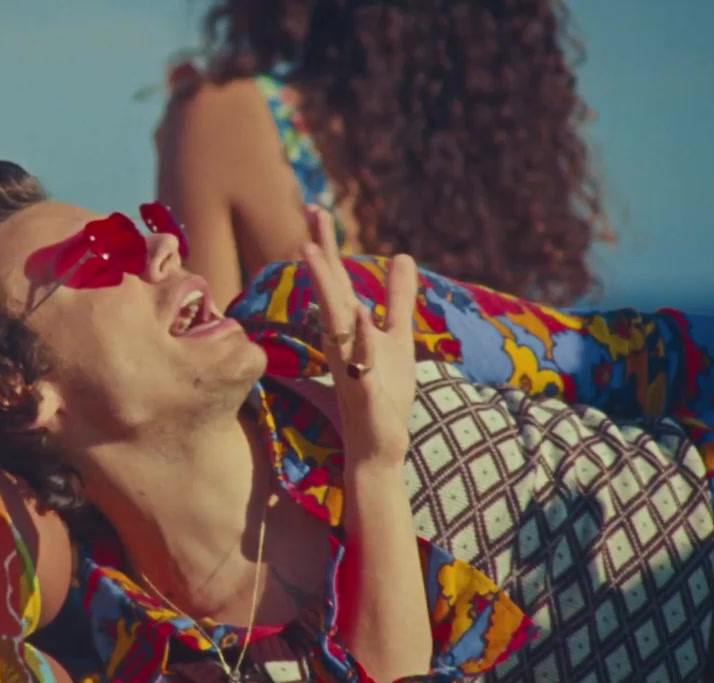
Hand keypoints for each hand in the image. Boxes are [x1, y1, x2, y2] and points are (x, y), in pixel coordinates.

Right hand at [300, 206, 417, 464]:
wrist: (378, 444)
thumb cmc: (385, 392)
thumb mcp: (398, 337)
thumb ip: (399, 298)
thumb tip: (403, 257)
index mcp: (348, 327)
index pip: (336, 279)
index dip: (327, 245)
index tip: (317, 208)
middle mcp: (342, 340)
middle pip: (329, 288)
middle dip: (321, 251)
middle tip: (310, 210)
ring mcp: (349, 363)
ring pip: (335, 318)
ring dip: (324, 285)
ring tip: (310, 250)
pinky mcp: (363, 389)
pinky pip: (359, 359)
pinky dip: (361, 337)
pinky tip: (362, 314)